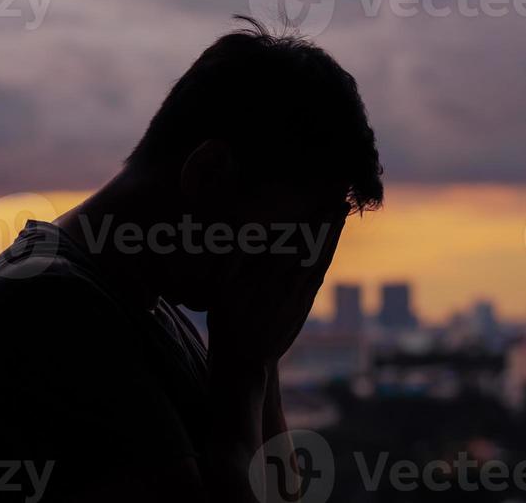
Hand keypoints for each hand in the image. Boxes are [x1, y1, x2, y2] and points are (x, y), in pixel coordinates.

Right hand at [207, 209, 345, 370]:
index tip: (324, 201)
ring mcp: (299, 297)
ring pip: (320, 261)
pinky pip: (317, 277)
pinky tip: (329, 247)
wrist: (244, 361)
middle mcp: (289, 284)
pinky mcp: (302, 308)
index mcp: (269, 275)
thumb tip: (238, 225)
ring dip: (332, 238)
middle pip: (315, 247)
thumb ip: (232, 256)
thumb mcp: (219, 288)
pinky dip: (325, 258)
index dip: (313, 221)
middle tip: (342, 201)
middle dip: (329, 223)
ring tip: (340, 217)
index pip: (298, 241)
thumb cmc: (226, 320)